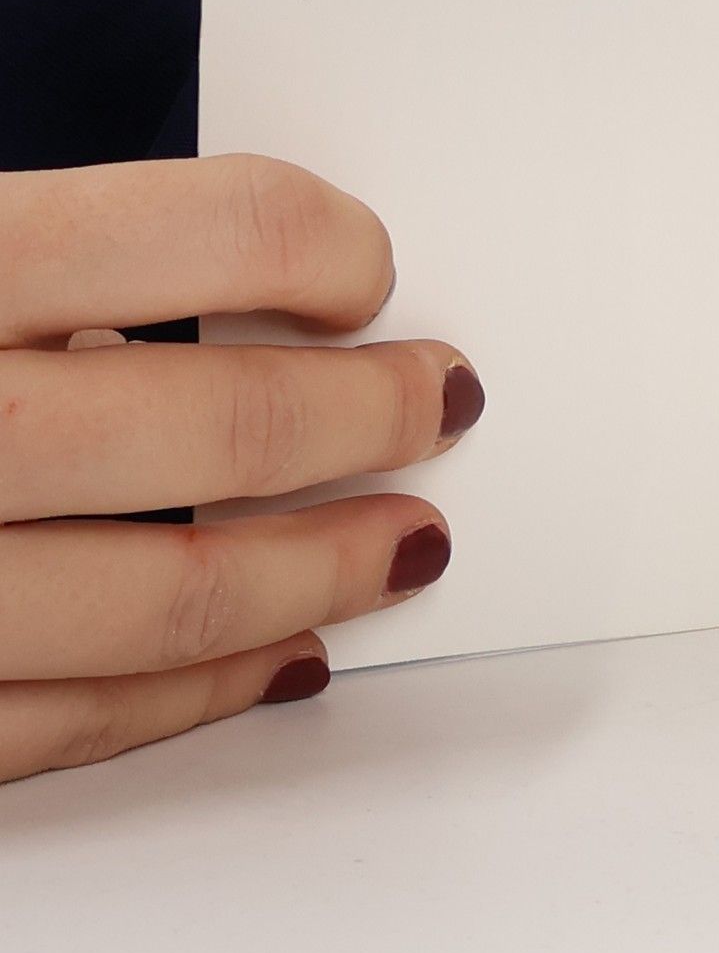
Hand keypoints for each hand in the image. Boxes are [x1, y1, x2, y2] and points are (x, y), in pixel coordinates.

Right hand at [0, 155, 481, 781]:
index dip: (320, 245)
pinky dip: (194, 695)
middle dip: (364, 414)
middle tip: (444, 394)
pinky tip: (277, 659)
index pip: (209, 226)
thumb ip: (39, 243)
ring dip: (322, 568)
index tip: (367, 267)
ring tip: (408, 541)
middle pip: (212, 423)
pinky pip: (64, 726)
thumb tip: (254, 257)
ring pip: (168, 595)